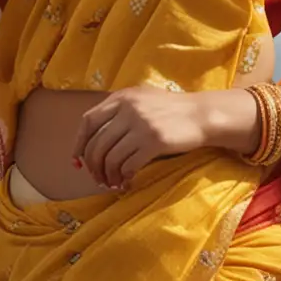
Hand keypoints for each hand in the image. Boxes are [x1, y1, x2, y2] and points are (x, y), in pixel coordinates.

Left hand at [72, 86, 222, 189]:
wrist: (203, 114)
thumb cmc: (173, 110)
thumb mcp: (143, 100)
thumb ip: (120, 110)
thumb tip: (93, 139)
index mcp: (122, 97)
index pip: (88, 122)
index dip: (79, 144)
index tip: (78, 162)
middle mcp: (128, 109)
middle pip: (97, 144)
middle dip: (94, 167)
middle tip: (98, 179)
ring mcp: (141, 125)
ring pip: (110, 158)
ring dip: (108, 176)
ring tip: (113, 183)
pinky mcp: (154, 141)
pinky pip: (128, 165)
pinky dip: (124, 177)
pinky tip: (127, 182)